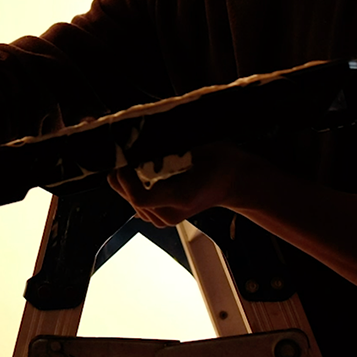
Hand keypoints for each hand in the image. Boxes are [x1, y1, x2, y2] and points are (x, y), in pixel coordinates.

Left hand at [105, 143, 264, 226]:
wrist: (232, 180)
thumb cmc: (218, 160)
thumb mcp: (198, 146)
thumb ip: (168, 146)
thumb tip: (140, 138)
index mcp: (181, 197)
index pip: (140, 197)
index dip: (126, 178)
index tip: (124, 158)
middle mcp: (170, 213)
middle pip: (130, 198)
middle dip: (124, 175)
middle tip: (128, 154)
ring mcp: (164, 218)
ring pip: (129, 200)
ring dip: (128, 181)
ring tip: (137, 162)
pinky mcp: (159, 217)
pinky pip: (135, 202)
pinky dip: (134, 186)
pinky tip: (143, 174)